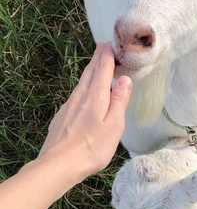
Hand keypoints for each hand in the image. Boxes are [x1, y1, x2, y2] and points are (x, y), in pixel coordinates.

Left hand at [39, 42, 131, 180]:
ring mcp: (68, 106)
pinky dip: (83, 88)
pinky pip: (75, 96)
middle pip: (89, 72)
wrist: (59, 164)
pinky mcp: (62, 117)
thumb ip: (119, 101)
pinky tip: (84, 95)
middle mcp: (80, 96)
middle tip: (103, 47)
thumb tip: (124, 79)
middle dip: (97, 58)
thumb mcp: (114, 126)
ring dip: (89, 72)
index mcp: (95, 97)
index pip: (102, 69)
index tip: (111, 44)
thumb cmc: (91, 148)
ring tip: (96, 66)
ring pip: (81, 83)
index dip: (107, 55)